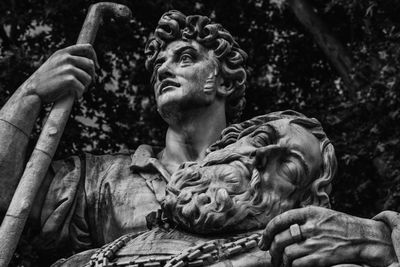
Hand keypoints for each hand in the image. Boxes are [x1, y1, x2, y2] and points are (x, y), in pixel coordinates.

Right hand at [21, 44, 96, 103]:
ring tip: (76, 91)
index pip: (87, 48)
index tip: (95, 67)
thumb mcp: (56, 64)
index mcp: (63, 52)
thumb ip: (69, 60)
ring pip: (88, 78)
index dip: (94, 57)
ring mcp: (68, 68)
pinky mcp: (69, 80)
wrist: (33, 91)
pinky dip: (80, 94)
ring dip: (85, 87)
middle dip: (91, 76)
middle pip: (90, 64)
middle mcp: (66, 58)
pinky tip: (74, 96)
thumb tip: (91, 64)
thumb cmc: (46, 80)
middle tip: (85, 85)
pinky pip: (82, 88)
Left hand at [259, 206, 396, 266]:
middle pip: (280, 239)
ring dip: (281, 260)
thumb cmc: (339, 225)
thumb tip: (278, 229)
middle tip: (271, 255)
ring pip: (286, 253)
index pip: (279, 220)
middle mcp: (310, 226)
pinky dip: (291, 266)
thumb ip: (300, 218)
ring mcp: (315, 242)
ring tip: (281, 263)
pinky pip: (297, 263)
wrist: (363, 237)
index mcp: (308, 213)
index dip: (267, 232)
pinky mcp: (320, 257)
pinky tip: (292, 266)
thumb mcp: (320, 213)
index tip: (263, 241)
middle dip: (271, 250)